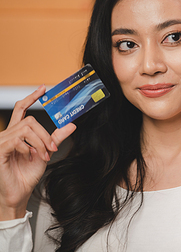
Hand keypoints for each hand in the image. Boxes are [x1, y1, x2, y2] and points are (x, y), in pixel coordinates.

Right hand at [0, 85, 75, 220]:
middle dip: (45, 133)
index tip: (43, 89)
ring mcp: (1, 142)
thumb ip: (56, 137)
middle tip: (52, 148)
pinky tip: (30, 157)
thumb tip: (71, 124)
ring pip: (26, 129)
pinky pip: (17, 140)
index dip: (31, 97)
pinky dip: (28, 148)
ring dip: (40, 142)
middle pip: (29, 120)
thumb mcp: (46, 152)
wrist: (19, 193)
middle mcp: (6, 134)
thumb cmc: (27, 175)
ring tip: (43, 155)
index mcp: (16, 133)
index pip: (21, 109)